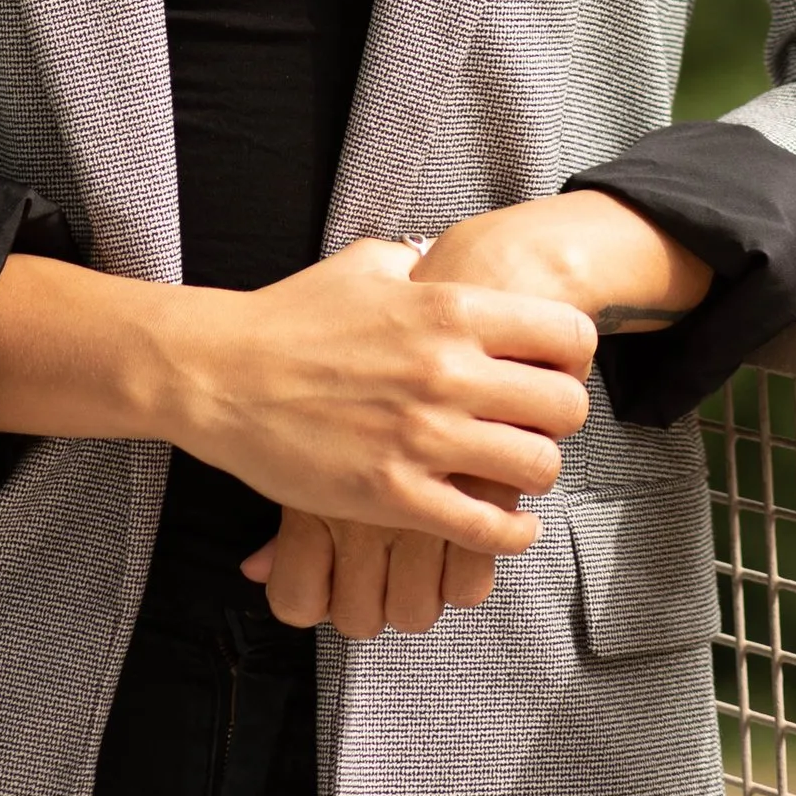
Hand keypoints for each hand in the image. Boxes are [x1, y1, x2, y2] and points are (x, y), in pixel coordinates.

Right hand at [245, 200, 710, 637]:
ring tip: (513, 473)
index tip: (551, 369)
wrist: (223, 375)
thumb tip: (444, 259)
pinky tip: (504, 528)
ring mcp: (422, 437)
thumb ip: (420, 263)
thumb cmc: (293, 316)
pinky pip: (487, 529)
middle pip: (566, 406)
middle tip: (535, 425)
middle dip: (561, 419)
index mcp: (448, 308)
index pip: (567, 333)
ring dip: (533, 475)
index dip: (572, 356)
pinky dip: (509, 536)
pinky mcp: (395, 495)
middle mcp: (447, 370)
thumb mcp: (367, 266)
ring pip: (537, 469)